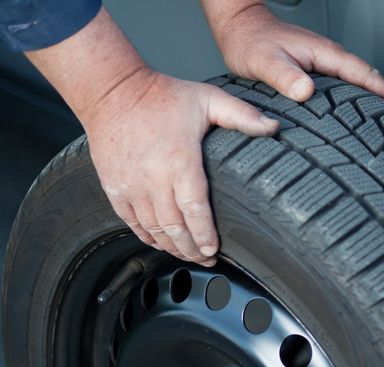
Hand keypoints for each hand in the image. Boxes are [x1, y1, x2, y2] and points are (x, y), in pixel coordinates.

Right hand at [82, 67, 278, 263]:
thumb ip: (242, 115)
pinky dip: (148, 237)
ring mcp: (130, 185)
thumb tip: (273, 127)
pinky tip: (162, 244)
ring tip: (190, 255)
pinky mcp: (114, 187)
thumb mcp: (207, 98)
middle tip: (208, 259)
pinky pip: (132, 222)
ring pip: (154, 230)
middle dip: (192, 249)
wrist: (110, 91)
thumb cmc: (160, 96)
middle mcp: (153, 178)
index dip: (205, 235)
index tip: (214, 249)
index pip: (195, 210)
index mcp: (179, 161)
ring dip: (173, 247)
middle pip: (175, 228)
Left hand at [208, 3, 383, 106]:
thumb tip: (306, 91)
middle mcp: (329, 58)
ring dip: (372, 104)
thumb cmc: (250, 42)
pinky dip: (355, 103)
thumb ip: (284, 76)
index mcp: (325, 55)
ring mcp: (325, 65)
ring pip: (358, 85)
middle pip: (368, 81)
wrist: (239, 28)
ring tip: (381, 130)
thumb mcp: (264, 61)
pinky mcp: (317, 72)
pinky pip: (345, 88)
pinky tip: (353, 119)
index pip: (365, 75)